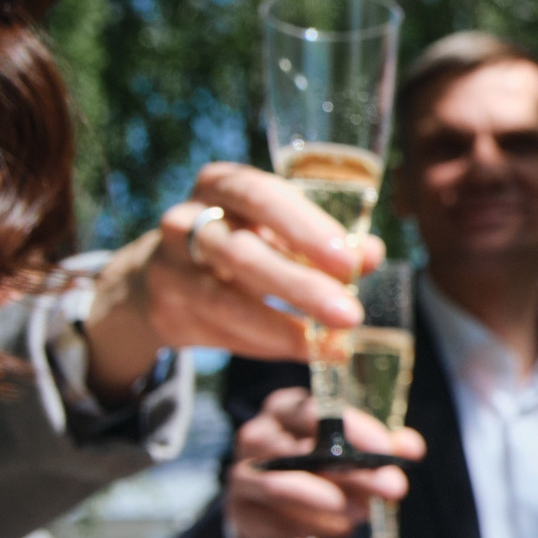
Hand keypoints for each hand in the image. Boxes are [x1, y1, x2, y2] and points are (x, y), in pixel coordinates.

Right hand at [84, 163, 382, 398]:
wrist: (168, 273)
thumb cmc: (244, 239)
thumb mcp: (282, 230)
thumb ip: (327, 241)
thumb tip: (371, 253)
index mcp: (222, 185)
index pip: (261, 196)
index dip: (305, 229)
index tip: (350, 262)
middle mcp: (187, 220)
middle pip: (241, 254)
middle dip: (300, 286)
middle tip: (350, 314)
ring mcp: (170, 267)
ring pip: (225, 301)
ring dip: (284, 328)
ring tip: (334, 344)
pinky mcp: (166, 310)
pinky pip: (221, 332)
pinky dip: (269, 344)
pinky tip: (307, 352)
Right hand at [225, 389, 424, 537]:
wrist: (279, 510)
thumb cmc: (324, 468)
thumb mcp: (358, 452)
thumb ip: (385, 446)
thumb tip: (410, 447)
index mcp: (286, 409)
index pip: (315, 409)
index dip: (354, 428)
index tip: (387, 449)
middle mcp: (257, 435)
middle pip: (299, 449)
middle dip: (352, 471)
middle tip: (393, 488)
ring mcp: (242, 473)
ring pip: (280, 486)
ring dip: (329, 502)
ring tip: (362, 513)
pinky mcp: (239, 511)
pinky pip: (276, 522)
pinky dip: (315, 528)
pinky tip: (341, 528)